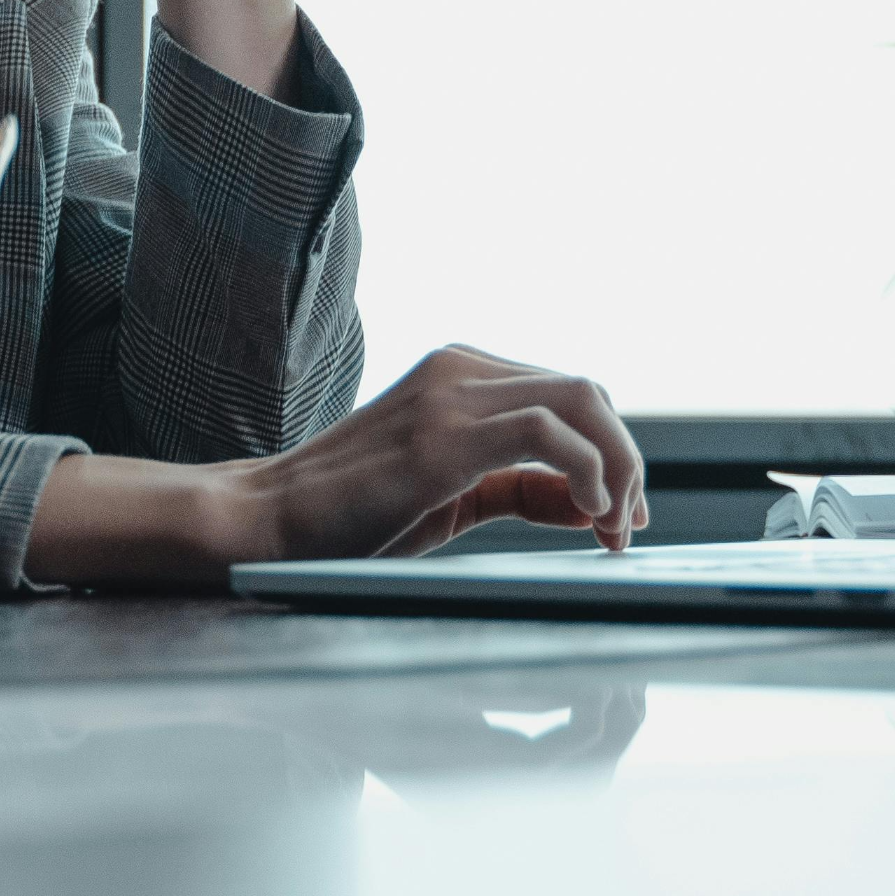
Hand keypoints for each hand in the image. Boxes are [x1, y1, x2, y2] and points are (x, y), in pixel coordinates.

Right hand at [22, 347, 648, 588]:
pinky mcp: (441, 434)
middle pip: (587, 391)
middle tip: (629, 526)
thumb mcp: (450, 494)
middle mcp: (461, 368)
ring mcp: (450, 394)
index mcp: (461, 373)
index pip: (569, 395)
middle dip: (627, 458)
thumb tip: (589, 503)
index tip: (623, 514)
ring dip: (619, 466)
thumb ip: (516, 487)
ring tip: (614, 527)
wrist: (265, 522)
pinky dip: (588, 471)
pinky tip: (587, 516)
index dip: (613, 453)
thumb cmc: (348, 516)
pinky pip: (548, 431)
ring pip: (581, 399)